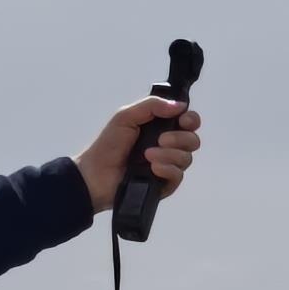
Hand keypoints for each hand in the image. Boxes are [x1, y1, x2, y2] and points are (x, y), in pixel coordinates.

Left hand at [80, 94, 199, 199]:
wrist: (95, 175)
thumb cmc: (108, 145)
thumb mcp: (126, 116)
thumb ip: (152, 105)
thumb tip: (180, 105)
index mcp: (161, 128)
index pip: (188, 122)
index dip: (191, 120)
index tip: (183, 120)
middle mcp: (169, 146)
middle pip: (193, 140)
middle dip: (180, 138)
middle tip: (160, 139)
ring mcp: (168, 166)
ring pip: (186, 158)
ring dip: (169, 154)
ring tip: (147, 156)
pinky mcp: (165, 184)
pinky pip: (178, 176)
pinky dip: (167, 169)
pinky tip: (153, 168)